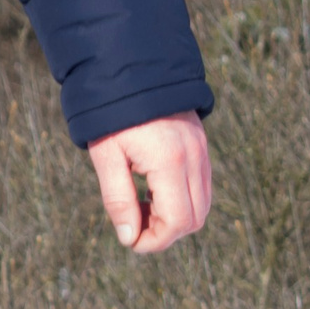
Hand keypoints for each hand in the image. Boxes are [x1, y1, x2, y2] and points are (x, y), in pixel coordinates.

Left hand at [86, 112, 210, 255]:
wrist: (133, 68)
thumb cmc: (113, 113)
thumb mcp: (107, 157)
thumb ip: (118, 200)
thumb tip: (129, 238)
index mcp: (171, 162)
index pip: (178, 222)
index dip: (155, 240)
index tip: (130, 239)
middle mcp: (194, 159)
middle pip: (195, 219)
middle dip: (165, 231)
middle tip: (134, 223)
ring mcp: (202, 151)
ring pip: (202, 205)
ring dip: (174, 216)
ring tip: (140, 205)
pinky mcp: (201, 146)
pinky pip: (201, 186)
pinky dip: (181, 199)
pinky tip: (152, 189)